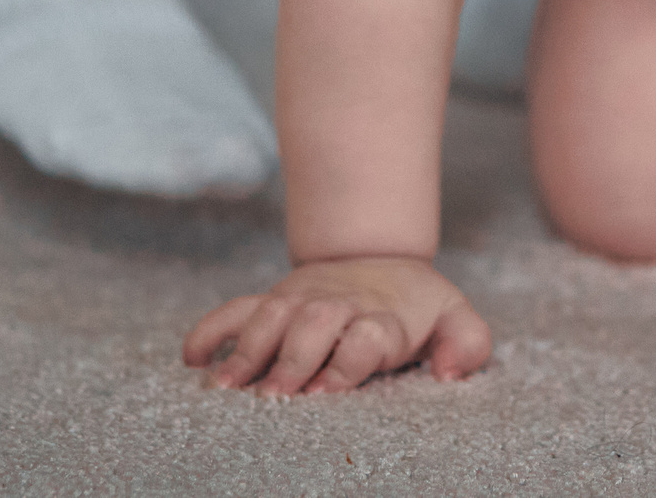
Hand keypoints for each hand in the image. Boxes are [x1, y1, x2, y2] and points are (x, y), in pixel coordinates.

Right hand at [182, 257, 490, 396]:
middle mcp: (340, 303)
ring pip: (271, 314)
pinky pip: (237, 307)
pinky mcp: (275, 297)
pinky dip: (211, 329)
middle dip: (293, 358)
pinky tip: (190, 357)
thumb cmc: (419, 307)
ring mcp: (302, 297)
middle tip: (275, 397)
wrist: (382, 259)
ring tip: (224, 388)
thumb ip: (466, 344)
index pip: (369, 333)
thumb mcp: (457, 319)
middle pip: (315, 321)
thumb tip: (448, 371)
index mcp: (385, 314)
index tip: (328, 390)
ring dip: (247, 349)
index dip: (348, 360)